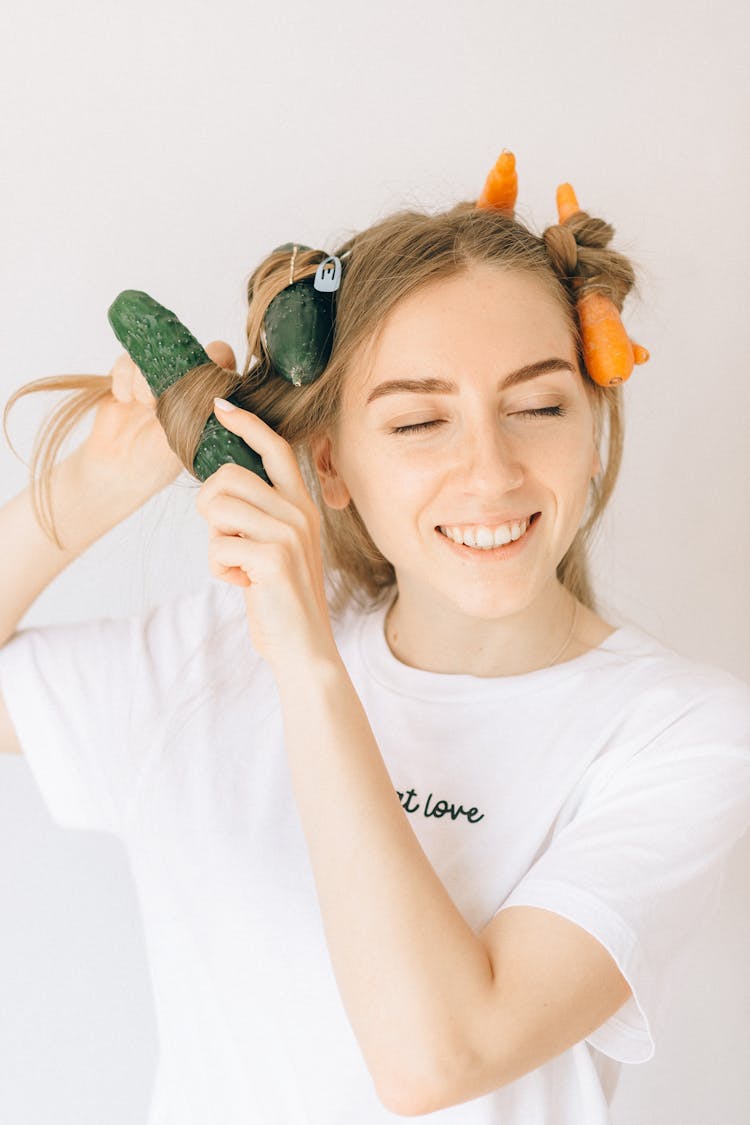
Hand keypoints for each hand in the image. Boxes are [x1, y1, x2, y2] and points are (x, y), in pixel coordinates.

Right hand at [82, 340, 236, 494]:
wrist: (119, 471)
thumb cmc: (159, 462)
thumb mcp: (189, 442)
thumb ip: (204, 418)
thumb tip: (221, 401)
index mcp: (203, 392)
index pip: (221, 359)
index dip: (218, 358)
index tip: (207, 377)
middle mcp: (180, 379)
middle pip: (184, 348)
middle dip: (175, 368)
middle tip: (165, 396)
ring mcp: (152, 375)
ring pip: (153, 352)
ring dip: (146, 377)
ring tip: (145, 404)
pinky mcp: (125, 376)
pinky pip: (126, 360)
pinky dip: (124, 379)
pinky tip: (125, 401)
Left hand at [195, 401, 337, 674]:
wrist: (303, 647)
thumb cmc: (281, 597)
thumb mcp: (277, 546)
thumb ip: (259, 514)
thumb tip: (219, 485)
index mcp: (302, 505)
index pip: (276, 448)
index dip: (247, 424)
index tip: (220, 408)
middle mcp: (300, 512)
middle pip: (228, 476)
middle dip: (209, 506)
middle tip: (225, 538)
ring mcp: (289, 534)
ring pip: (217, 509)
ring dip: (214, 542)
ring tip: (237, 565)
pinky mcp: (272, 558)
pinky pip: (218, 546)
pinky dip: (219, 569)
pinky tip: (242, 584)